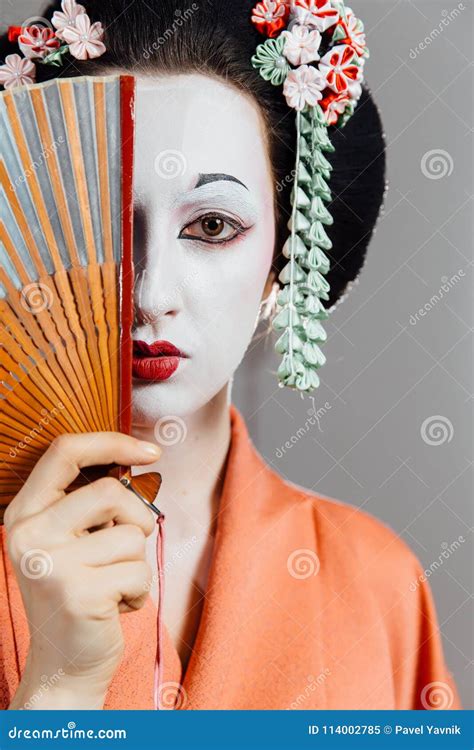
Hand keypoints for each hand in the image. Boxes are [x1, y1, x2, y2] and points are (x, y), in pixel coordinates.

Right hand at [4, 432, 160, 708]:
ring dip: (135, 561)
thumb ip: (89, 502)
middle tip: (128, 547)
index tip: (150, 450)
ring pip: (130, 535)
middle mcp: (28, 535)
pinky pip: (139, 571)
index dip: (111, 441)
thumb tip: (140, 455)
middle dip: (136, 518)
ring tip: (112, 584)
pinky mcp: (79, 594)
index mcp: (24, 513)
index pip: (64, 451)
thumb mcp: (71, 538)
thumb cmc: (79, 590)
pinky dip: (139, 590)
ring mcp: (51, 564)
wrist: (64, 662)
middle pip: (109, 491)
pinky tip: (115, 606)